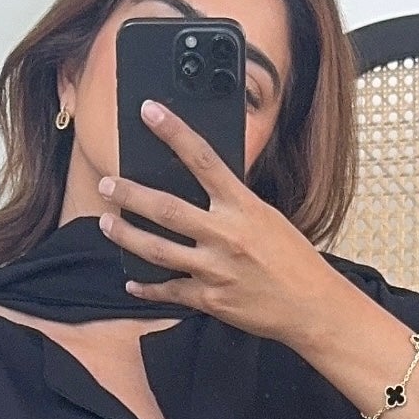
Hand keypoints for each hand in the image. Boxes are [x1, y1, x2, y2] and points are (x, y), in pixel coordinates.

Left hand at [94, 104, 345, 351]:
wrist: (312, 306)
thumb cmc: (294, 260)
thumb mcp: (267, 218)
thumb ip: (233, 205)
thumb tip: (202, 190)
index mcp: (243, 207)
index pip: (202, 159)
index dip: (173, 132)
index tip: (150, 112)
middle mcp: (225, 235)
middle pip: (165, 208)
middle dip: (129, 195)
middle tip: (108, 185)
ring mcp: (215, 269)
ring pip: (157, 250)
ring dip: (126, 236)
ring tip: (106, 224)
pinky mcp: (210, 299)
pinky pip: (169, 290)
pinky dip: (147, 288)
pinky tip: (131, 281)